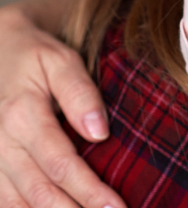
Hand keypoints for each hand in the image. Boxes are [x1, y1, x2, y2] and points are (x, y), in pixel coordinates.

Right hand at [0, 0, 123, 207]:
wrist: (1, 54)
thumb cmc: (38, 57)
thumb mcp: (62, 61)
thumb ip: (80, 93)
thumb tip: (99, 132)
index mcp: (22, 116)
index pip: (60, 164)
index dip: (88, 189)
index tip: (116, 206)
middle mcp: (1, 145)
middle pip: (41, 191)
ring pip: (21, 203)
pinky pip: (6, 201)